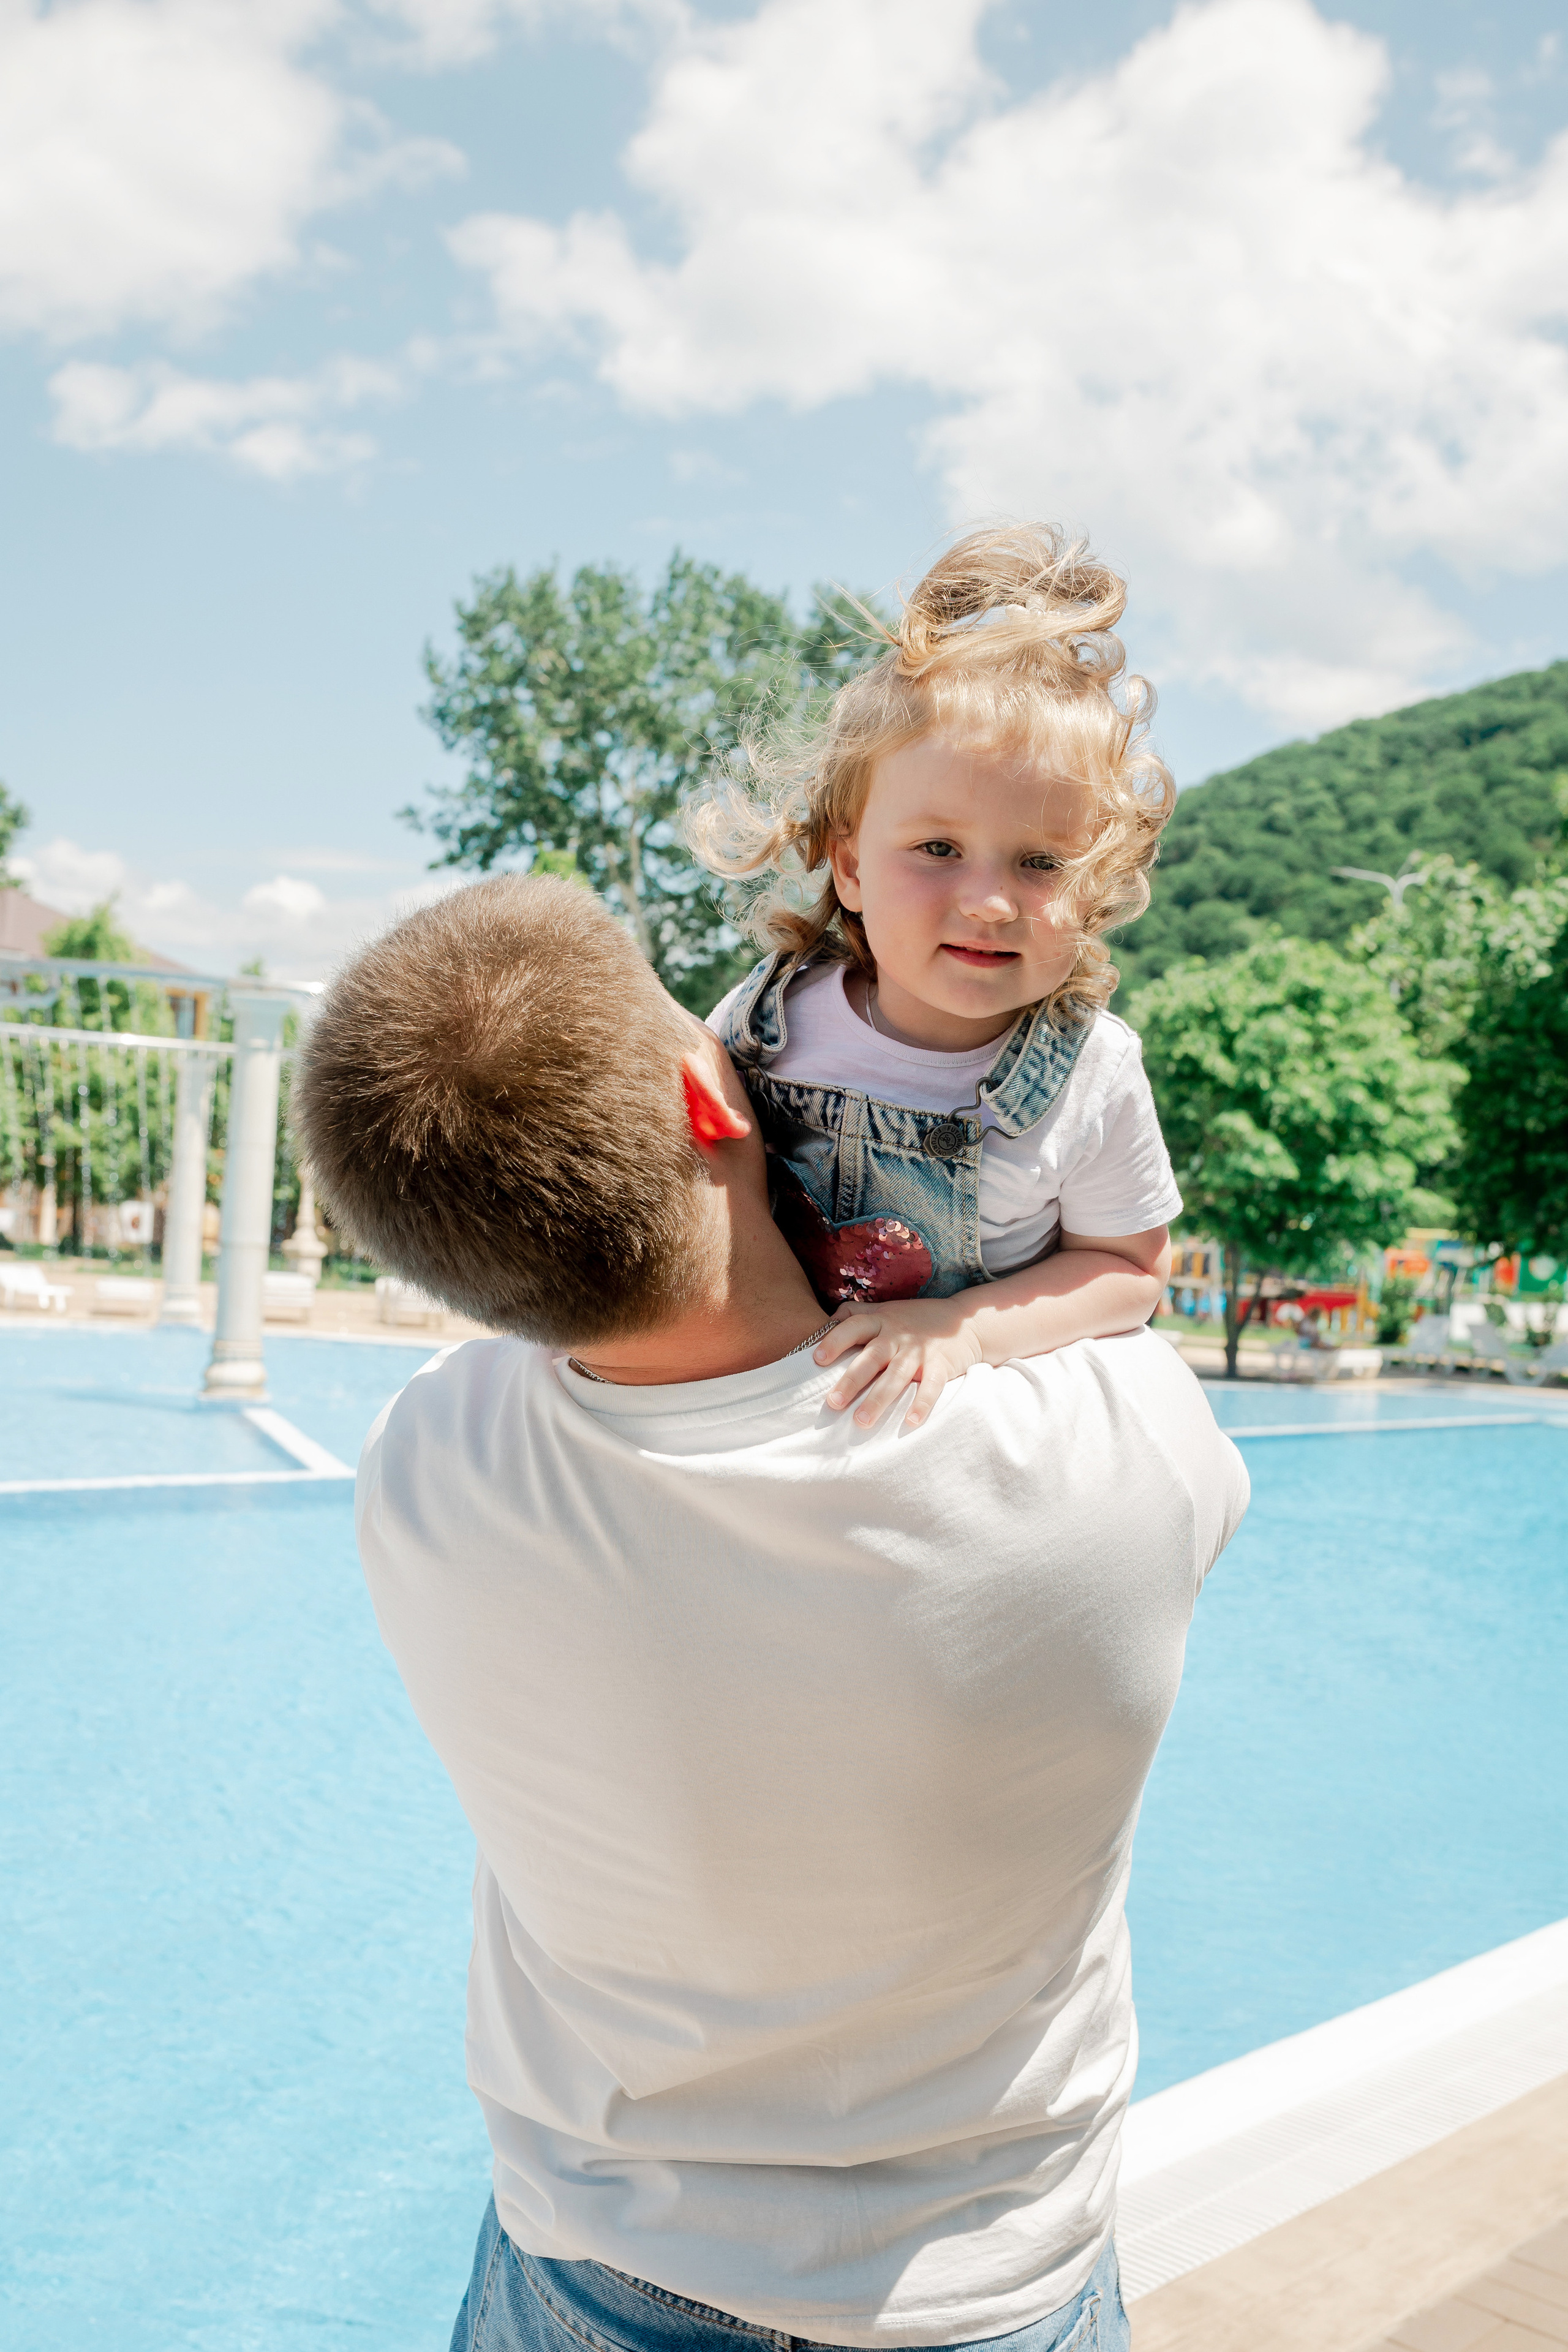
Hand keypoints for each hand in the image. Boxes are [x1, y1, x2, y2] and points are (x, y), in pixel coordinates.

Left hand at [813, 1298, 983, 1428]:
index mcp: (881, 1320)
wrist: (965, 1322)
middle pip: (872, 1357)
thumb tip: (822, 1324)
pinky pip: (931, 1386)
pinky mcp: (941, 1365)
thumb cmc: (916, 1319)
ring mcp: (920, 1351)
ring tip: (862, 1421)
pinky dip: (922, 1403)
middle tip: (833, 1403)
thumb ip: (856, 1313)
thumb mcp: (886, 1310)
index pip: (854, 1327)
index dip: (835, 1341)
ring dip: (879, 1399)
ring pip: (897, 1376)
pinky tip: (911, 1421)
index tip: (817, 1360)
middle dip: (852, 1380)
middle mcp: (898, 1335)